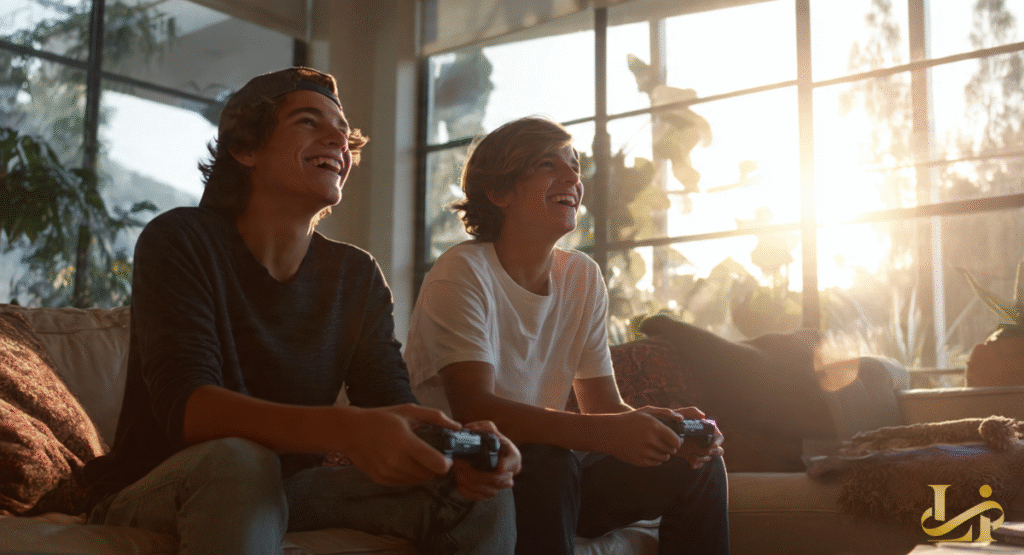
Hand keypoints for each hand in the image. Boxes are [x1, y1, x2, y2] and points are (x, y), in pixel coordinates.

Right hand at [337, 404, 458, 485]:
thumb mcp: (408, 411)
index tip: (447, 456)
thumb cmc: (382, 418)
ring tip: (418, 458)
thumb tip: (458, 426)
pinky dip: (410, 476)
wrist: (350, 431)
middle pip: (430, 475)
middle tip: (433, 456)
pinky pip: (405, 483)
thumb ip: (435, 417)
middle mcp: (397, 461)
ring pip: (418, 481)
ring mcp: (388, 473)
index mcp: (405, 442)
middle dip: (436, 468)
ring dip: (424, 472)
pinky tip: (405, 462)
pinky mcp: (382, 480)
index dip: (446, 463)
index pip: (437, 464)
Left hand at [451, 421, 520, 501]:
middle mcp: (511, 474)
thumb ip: (482, 427)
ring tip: (458, 472)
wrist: (492, 453)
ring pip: (487, 491)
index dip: (489, 468)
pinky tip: (460, 482)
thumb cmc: (492, 441)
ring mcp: (502, 485)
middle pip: (494, 481)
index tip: (471, 463)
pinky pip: (481, 498)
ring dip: (469, 483)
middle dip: (473, 474)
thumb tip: (468, 430)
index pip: (503, 469)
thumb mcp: (490, 430)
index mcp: (514, 458)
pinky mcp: (492, 492)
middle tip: (460, 465)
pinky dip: (468, 492)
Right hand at [592, 409, 681, 466]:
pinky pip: (656, 463)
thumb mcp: (646, 411)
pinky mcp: (639, 461)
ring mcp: (644, 452)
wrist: (608, 432)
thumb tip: (681, 419)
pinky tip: (649, 451)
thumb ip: (666, 412)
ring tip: (656, 446)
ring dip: (664, 453)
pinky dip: (656, 459)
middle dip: (671, 447)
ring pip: (664, 458)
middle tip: (664, 442)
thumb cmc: (630, 420)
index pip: (677, 441)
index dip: (678, 441)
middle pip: (672, 450)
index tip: (675, 439)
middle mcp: (650, 440)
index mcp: (654, 426)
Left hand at [662, 406, 724, 468]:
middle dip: (714, 452)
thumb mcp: (682, 414)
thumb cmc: (674, 420)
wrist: (663, 434)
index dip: (718, 442)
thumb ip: (692, 411)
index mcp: (707, 430)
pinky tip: (691, 463)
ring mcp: (699, 450)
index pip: (719, 437)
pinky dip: (697, 464)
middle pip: (718, 450)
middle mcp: (705, 441)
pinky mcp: (693, 457)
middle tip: (706, 452)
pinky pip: (700, 464)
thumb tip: (703, 416)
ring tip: (694, 457)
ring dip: (703, 459)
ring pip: (708, 458)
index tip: (712, 445)